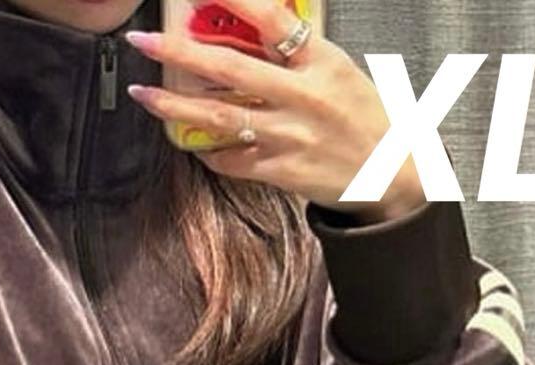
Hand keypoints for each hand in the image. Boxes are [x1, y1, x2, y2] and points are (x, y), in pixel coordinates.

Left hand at [124, 0, 425, 223]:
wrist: (391, 174)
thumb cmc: (362, 117)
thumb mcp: (338, 71)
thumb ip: (295, 55)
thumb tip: (247, 35)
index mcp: (320, 62)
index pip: (274, 20)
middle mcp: (303, 97)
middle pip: (231, 70)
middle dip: (181, 53)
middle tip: (143, 41)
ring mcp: (290, 137)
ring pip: (221, 118)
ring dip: (176, 106)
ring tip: (145, 95)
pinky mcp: (281, 171)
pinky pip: (232, 159)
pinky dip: (206, 149)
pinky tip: (187, 137)